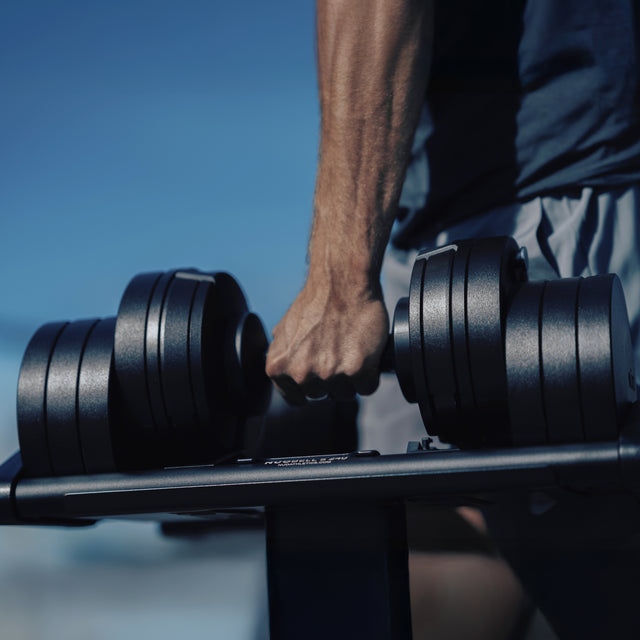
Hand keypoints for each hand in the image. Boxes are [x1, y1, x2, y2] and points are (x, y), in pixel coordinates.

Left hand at [266, 279, 388, 404]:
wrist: (341, 282)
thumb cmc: (315, 302)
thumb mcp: (284, 330)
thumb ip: (282, 356)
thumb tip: (283, 372)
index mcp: (279, 367)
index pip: (296, 398)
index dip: (310, 386)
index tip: (319, 373)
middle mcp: (301, 374)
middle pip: (323, 396)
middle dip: (331, 379)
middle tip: (338, 353)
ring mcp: (329, 374)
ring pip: (346, 394)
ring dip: (352, 378)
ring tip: (351, 351)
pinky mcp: (356, 370)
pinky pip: (367, 387)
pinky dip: (370, 374)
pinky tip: (366, 355)